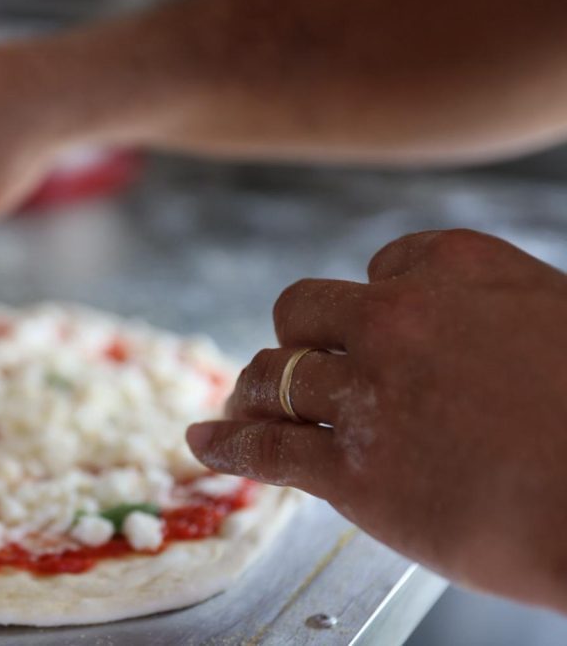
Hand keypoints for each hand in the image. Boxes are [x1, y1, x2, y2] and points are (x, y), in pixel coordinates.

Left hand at [187, 229, 566, 610]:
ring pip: (274, 374)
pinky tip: (205, 440)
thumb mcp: (560, 325)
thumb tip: (472, 339)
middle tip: (299, 364)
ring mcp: (367, 393)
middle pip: (304, 311)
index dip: (371, 300)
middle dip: (300, 337)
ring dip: (255, 388)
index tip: (368, 325)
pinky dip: (225, 442)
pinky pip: (262, 444)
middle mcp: (399, 319)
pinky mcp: (351, 470)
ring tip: (245, 400)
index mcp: (459, 269)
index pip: (383, 266)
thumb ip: (497, 319)